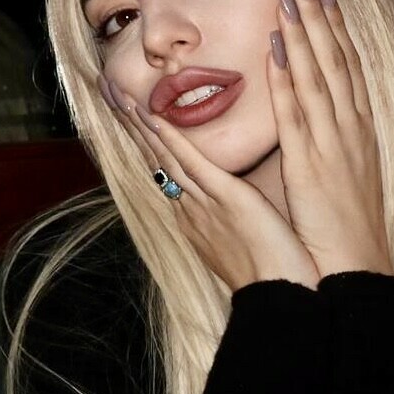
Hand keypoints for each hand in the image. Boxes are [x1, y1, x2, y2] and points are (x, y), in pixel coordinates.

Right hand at [100, 76, 319, 291]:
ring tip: (120, 96)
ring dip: (142, 125)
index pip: (167, 172)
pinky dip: (170, 138)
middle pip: (156, 160)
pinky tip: (152, 117)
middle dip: (133, 127)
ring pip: (166, 157)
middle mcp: (191, 211)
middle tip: (111, 95)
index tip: (133, 117)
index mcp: (197, 219)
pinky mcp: (226, 199)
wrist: (283, 298)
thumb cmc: (275, 274)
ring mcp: (204, 205)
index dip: (148, 142)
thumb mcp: (246, 240)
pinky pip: (191, 163)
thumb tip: (233, 203)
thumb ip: (232, 218)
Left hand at [267, 0, 392, 278]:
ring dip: (304, 28)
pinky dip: (289, 75)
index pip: (348, 63)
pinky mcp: (313, 162)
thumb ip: (336, 138)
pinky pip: (298, 111)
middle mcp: (351, 126)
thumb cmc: (350, 223)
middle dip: (319, 9)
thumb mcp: (350, 172)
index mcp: (360, 127)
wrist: (358, 264)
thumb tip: (322, 113)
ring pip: (319, 74)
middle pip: (336, 56)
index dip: (334, 22)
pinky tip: (277, 43)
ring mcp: (334, 141)